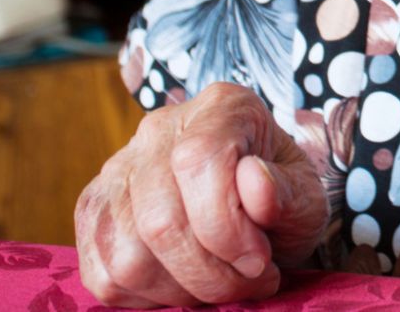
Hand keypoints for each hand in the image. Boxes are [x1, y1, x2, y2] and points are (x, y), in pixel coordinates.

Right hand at [76, 82, 327, 307]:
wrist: (256, 207)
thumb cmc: (283, 198)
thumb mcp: (306, 196)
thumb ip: (285, 191)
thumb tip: (252, 180)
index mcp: (222, 107)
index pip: (199, 161)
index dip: (226, 226)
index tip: (260, 260)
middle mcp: (161, 128)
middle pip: (160, 218)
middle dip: (210, 272)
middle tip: (249, 282)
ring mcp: (118, 168)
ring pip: (128, 255)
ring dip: (181, 290)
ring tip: (223, 285)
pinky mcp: (93, 211)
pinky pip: (103, 276)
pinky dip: (147, 298)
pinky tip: (185, 286)